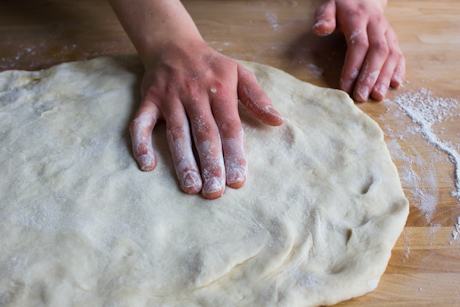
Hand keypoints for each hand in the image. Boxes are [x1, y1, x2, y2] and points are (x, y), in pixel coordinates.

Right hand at [130, 39, 282, 198]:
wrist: (174, 44)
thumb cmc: (212, 66)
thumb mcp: (240, 73)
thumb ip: (258, 98)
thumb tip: (278, 121)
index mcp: (220, 89)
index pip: (229, 127)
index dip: (234, 154)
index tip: (238, 180)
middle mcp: (194, 94)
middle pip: (204, 134)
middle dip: (211, 164)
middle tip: (215, 193)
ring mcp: (169, 97)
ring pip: (177, 133)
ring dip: (183, 162)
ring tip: (191, 188)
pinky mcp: (149, 100)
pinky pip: (141, 123)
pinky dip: (141, 143)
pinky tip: (147, 166)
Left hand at [312, 0, 404, 100]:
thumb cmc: (342, 8)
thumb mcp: (329, 8)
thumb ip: (324, 18)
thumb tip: (320, 29)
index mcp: (359, 17)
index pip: (358, 45)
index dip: (353, 67)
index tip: (345, 86)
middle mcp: (377, 25)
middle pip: (378, 52)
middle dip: (370, 76)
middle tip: (362, 96)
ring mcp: (388, 32)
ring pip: (391, 55)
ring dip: (385, 77)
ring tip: (378, 96)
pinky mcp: (394, 39)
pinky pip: (400, 54)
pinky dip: (399, 70)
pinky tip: (395, 84)